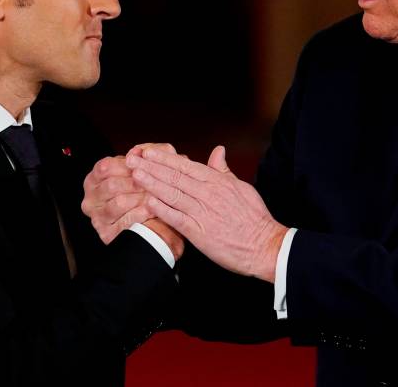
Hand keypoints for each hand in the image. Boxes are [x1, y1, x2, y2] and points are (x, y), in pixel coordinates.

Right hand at [81, 143, 178, 243]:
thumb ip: (148, 153)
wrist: (158, 220)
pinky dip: (140, 214)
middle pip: (111, 185)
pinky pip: (124, 223)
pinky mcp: (107, 234)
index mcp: (95, 179)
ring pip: (118, 203)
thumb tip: (141, 151)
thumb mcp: (149, 166)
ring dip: (139, 198)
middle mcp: (92, 198)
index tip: (143, 165)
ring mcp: (98, 217)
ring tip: (156, 194)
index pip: (105, 167)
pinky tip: (151, 209)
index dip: (126, 166)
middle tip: (153, 181)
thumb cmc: (149, 190)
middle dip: (135, 182)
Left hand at [126, 146, 287, 282]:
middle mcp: (209, 194)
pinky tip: (149, 202)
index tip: (149, 152)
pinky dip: (163, 210)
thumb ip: (224, 170)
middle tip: (133, 159)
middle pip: (175, 177)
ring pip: (173, 194)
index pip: (186, 166)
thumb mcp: (242, 187)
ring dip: (153, 184)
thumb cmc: (254, 218)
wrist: (264, 245)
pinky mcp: (200, 233)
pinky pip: (178, 219)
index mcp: (218, 182)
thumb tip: (217, 151)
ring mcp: (203, 213)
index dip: (165, 159)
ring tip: (136, 175)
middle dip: (152, 167)